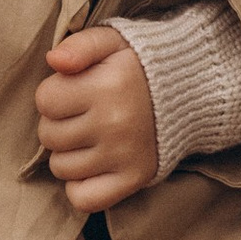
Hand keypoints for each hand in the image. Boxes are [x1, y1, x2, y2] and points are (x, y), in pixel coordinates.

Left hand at [36, 27, 159, 211]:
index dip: (55, 93)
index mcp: (107, 86)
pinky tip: (92, 165)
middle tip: (84, 113)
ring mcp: (124, 155)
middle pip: (49, 135)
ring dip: (69, 153)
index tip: (75, 89)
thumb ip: (81, 45)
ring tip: (91, 136)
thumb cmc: (143, 64)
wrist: (195, 90)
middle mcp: (114, 123)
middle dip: (59, 122)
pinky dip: (80, 187)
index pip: (45, 100)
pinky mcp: (134, 178)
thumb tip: (53, 60)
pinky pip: (84, 198)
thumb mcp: (115, 41)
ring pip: (61, 167)